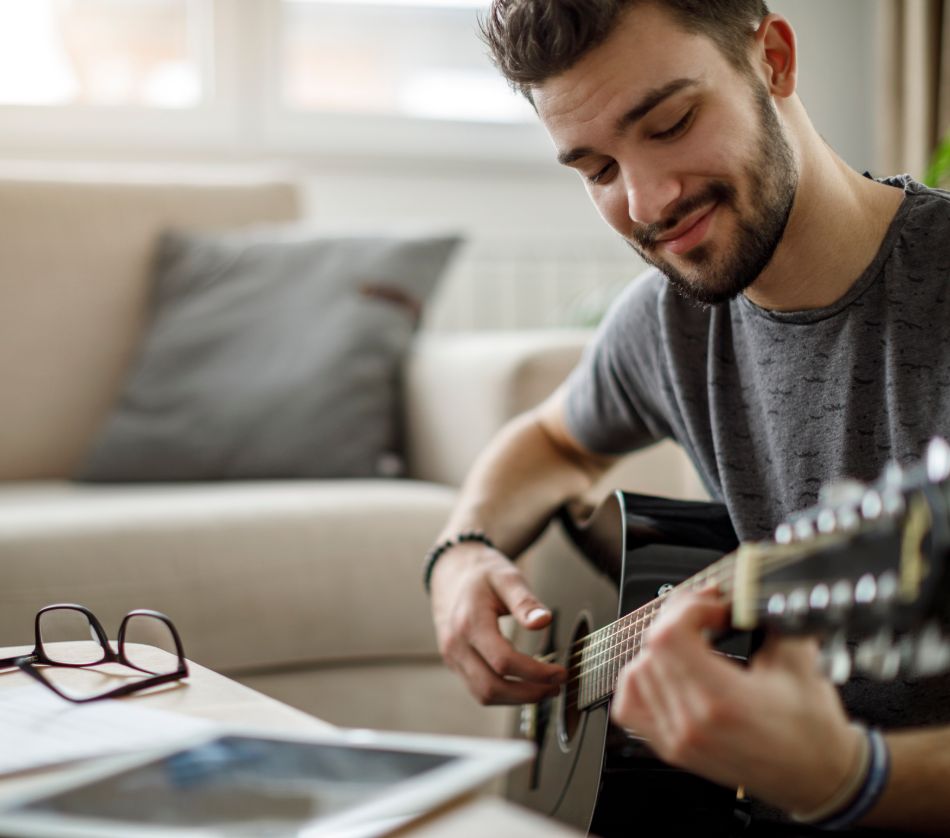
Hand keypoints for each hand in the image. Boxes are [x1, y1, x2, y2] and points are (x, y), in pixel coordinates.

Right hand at [429, 543, 566, 704]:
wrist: (450, 570)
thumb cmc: (481, 573)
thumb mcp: (507, 577)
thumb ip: (525, 602)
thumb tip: (544, 621)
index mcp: (470, 622)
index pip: (504, 661)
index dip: (535, 673)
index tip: (560, 672)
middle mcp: (456, 644)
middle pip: (491, 687)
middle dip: (528, 694)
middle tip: (556, 686)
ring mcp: (452, 655)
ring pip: (483, 694)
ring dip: (516, 699)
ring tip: (543, 688)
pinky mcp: (454, 662)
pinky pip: (477, 688)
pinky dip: (502, 693)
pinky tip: (522, 683)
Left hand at [610, 588, 859, 814]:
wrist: (818, 778)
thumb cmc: (813, 731)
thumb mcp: (800, 661)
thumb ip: (769, 618)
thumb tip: (747, 589)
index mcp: (722, 702)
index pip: (668, 636)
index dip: (688, 609)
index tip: (715, 608)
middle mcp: (691, 723)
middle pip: (651, 647)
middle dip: (678, 618)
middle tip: (706, 613)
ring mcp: (676, 739)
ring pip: (636, 671)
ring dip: (659, 647)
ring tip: (691, 641)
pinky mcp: (670, 747)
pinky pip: (630, 704)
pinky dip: (641, 679)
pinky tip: (666, 670)